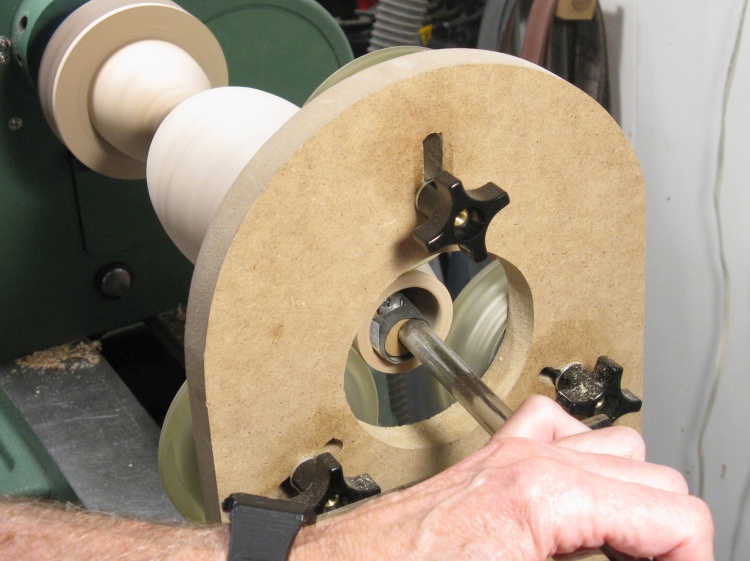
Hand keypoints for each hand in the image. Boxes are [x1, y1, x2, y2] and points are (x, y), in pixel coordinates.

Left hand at [290, 395, 713, 560]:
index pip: (676, 515)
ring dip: (632, 498)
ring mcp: (508, 451)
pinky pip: (556, 426)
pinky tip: (576, 497)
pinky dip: (582, 456)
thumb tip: (648, 560)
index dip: (691, 558)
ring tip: (621, 548)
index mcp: (543, 498)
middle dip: (666, 538)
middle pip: (656, 479)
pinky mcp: (490, 458)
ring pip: (618, 446)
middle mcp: (530, 460)